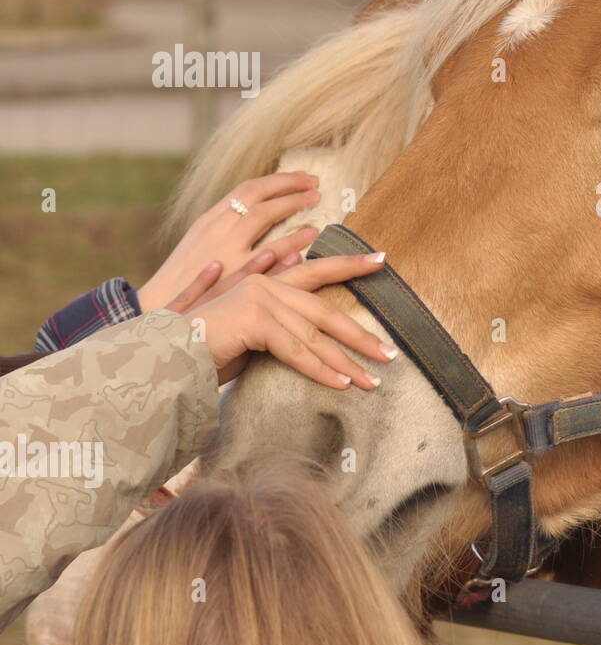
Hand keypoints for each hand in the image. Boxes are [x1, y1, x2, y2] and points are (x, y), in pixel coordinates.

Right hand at [138, 172, 324, 312]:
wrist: (156, 311)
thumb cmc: (184, 280)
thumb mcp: (202, 244)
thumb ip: (229, 228)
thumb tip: (260, 216)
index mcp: (210, 220)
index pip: (247, 189)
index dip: (278, 180)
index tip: (303, 178)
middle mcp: (216, 230)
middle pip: (257, 196)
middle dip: (289, 186)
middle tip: (316, 184)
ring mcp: (222, 251)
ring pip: (259, 218)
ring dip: (290, 206)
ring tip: (316, 202)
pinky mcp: (229, 279)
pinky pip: (260, 257)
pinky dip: (285, 244)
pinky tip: (306, 241)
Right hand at [179, 254, 397, 387]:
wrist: (164, 357)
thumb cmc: (205, 352)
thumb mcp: (252, 338)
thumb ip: (283, 331)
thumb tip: (319, 342)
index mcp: (268, 282)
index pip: (318, 270)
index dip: (350, 264)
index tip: (383, 260)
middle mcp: (268, 284)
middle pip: (326, 309)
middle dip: (362, 335)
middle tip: (392, 353)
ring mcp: (261, 300)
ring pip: (316, 335)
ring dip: (347, 362)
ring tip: (374, 381)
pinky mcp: (255, 320)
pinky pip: (298, 350)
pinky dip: (321, 370)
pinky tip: (342, 385)